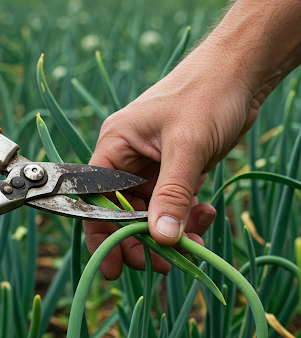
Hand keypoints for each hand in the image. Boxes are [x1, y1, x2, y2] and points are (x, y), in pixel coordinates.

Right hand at [84, 43, 260, 278]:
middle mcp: (126, 161)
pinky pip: (172, 206)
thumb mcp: (187, 146)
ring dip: (169, 232)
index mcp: (115, 146)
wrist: (243, 72)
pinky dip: (186, 218)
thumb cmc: (208, 93)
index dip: (101, 233)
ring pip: (149, 214)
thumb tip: (162, 238)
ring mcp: (150, 168)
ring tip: (191, 246)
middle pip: (121, 213)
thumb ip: (172, 194)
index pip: (95, 198)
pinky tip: (205, 217)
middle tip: (162, 263)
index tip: (114, 265)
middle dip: (140, 239)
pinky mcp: (173, 172)